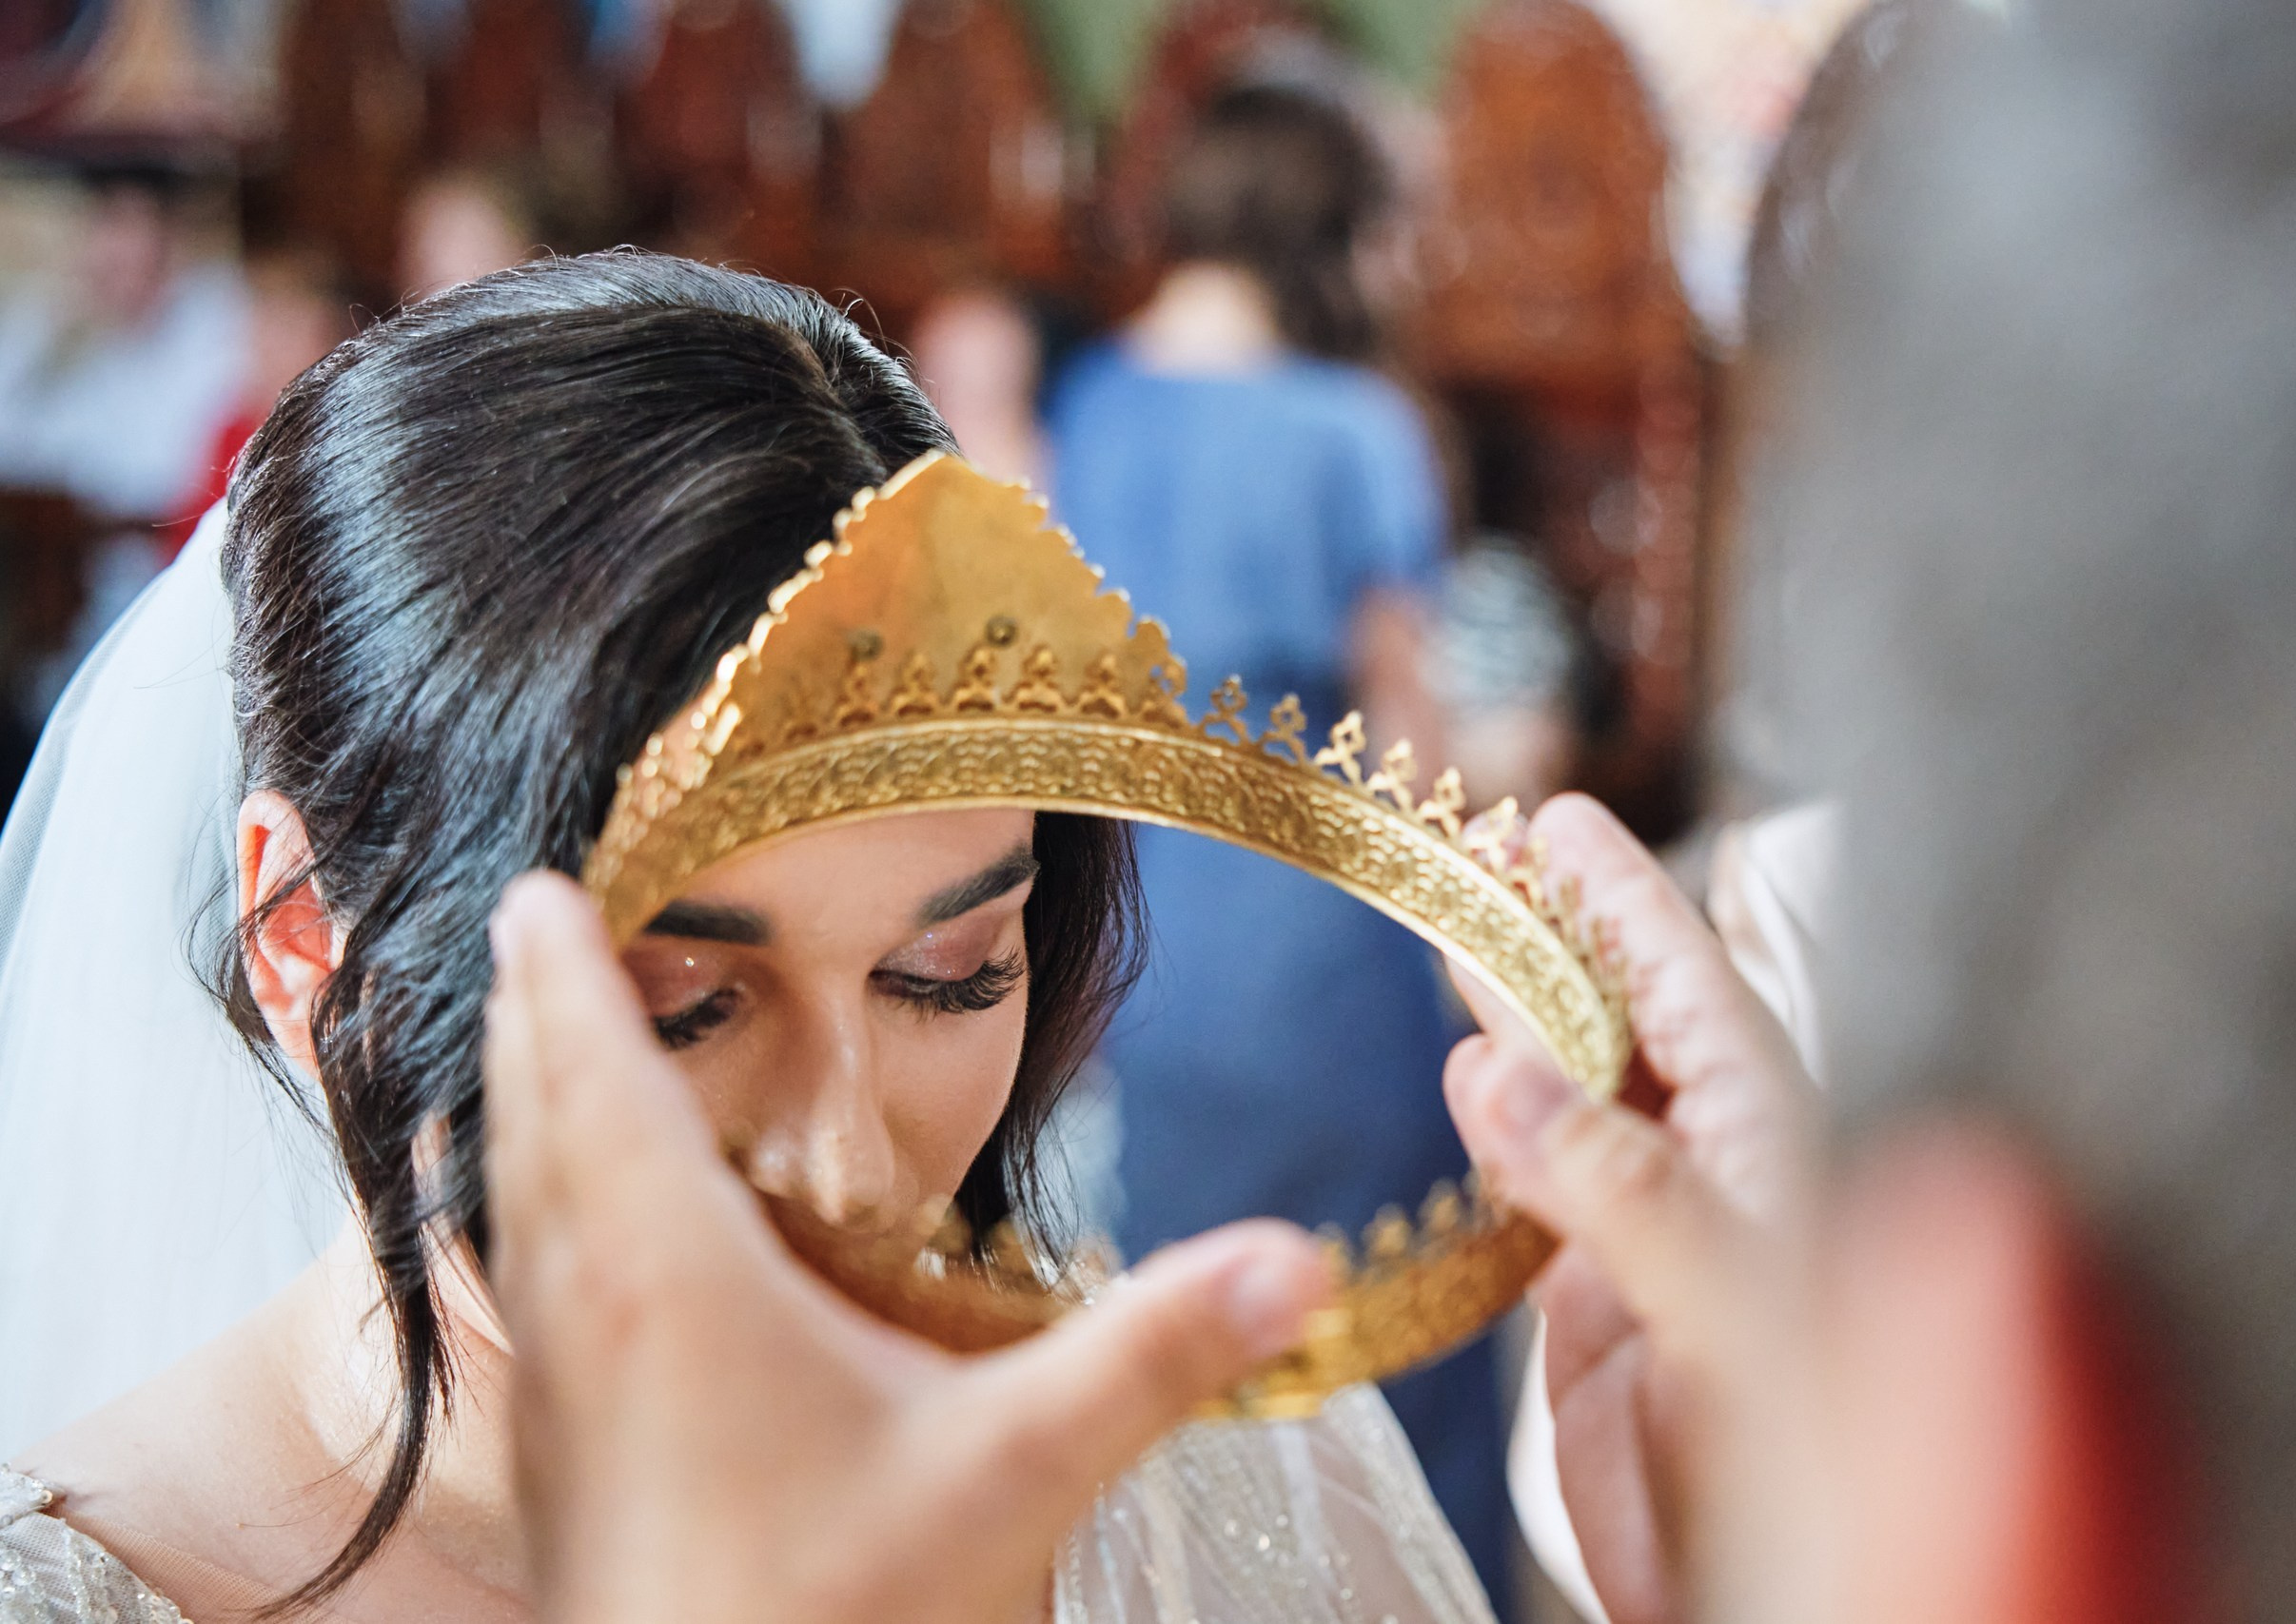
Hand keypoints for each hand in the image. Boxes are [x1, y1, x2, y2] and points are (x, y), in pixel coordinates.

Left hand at [483, 872, 1331, 1623]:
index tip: (539, 876)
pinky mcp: (563, 1462)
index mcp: (670, 1272)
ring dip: (519, 1103)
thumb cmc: (831, 1620)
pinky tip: (575, 1237)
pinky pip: (528, 1280)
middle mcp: (589, 1310)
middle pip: (532, 1113)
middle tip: (533, 923)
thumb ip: (1155, 1352)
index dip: (565, 964)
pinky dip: (531, 1205)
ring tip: (536, 1045)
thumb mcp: (1016, 1474)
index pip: (597, 1068)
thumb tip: (1303, 1261)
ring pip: (513, 1200)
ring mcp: (563, 1392)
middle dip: (529, 1008)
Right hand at [1443, 795, 1821, 1623]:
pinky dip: (1499, 1123)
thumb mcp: (1735, 1310)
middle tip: (1481, 845)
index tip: (1554, 821)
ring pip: (1577, 1090)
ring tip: (1460, 927)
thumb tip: (1495, 1070)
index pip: (1695, 988)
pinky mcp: (1601, 1300)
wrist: (1789, 1600)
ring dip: (1518, 1011)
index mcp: (1788, 1146)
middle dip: (1558, 931)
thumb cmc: (1829, 1466)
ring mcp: (1660, 1231)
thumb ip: (1625, 1190)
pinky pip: (1541, 1180)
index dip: (1623, 901)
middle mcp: (1727, 1171)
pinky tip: (1466, 1078)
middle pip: (1629, 1019)